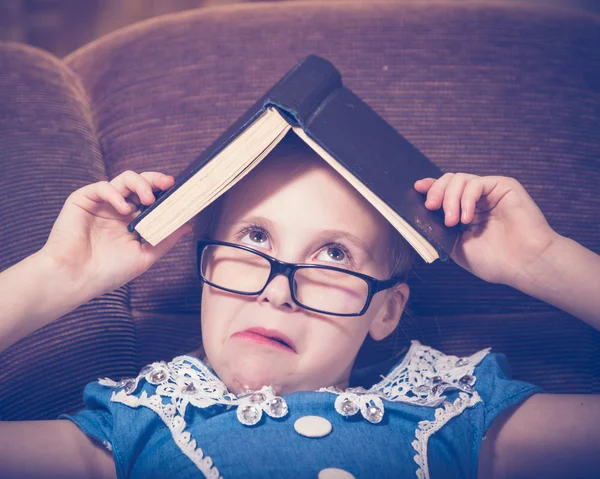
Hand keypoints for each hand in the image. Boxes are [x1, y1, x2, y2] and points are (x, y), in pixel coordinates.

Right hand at [40, 170, 191, 298]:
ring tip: (148, 199)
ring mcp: (102, 203)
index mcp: (133, 221)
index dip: (166, 193)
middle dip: (156, 180)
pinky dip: (115, 194)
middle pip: (141, 184)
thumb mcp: (144, 256)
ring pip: (124, 179)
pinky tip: (123, 209)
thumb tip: (188, 226)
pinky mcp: (83, 200)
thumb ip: (165, 239)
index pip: (153, 199)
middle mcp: (119, 209)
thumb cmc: (108, 272)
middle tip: (168, 184)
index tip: (180, 193)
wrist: (75, 279)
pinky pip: (102, 187)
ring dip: (140, 184)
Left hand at [414, 173, 559, 285]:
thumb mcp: (456, 246)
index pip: (443, 193)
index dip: (430, 188)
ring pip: (459, 179)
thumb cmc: (494, 261)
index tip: (417, 189)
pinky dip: (466, 198)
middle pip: (448, 181)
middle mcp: (476, 200)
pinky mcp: (503, 186)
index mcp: (464, 213)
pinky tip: (467, 218)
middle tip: (431, 208)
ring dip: (449, 199)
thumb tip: (419, 215)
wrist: (524, 264)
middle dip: (436, 192)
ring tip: (452, 221)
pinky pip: (475, 183)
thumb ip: (439, 228)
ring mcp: (489, 192)